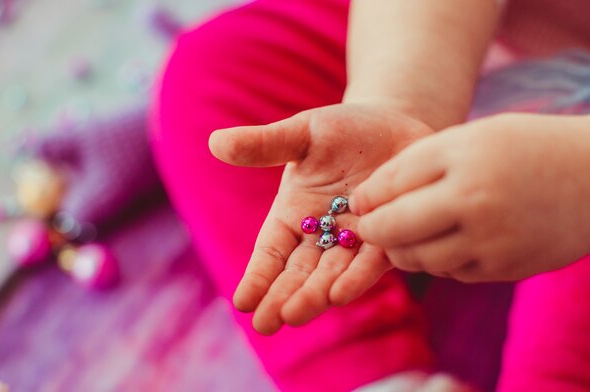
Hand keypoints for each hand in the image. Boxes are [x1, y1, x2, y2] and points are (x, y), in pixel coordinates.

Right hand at [209, 101, 432, 333]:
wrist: (394, 124)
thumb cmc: (342, 130)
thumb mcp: (301, 134)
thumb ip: (264, 145)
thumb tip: (215, 143)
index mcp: (293, 214)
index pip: (270, 251)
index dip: (257, 276)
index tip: (241, 302)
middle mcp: (321, 234)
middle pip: (299, 272)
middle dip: (283, 297)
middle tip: (266, 324)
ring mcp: (355, 239)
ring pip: (332, 274)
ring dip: (314, 295)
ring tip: (296, 314)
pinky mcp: (389, 236)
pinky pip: (372, 261)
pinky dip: (357, 277)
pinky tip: (340, 294)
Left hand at [351, 113, 589, 281]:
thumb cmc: (522, 148)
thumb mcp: (468, 139)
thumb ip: (414, 166)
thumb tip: (365, 202)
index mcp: (462, 164)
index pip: (390, 186)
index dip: (366, 198)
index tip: (359, 201)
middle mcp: (476, 206)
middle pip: (395, 231)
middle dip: (373, 231)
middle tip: (369, 226)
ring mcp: (493, 244)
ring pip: (419, 260)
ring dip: (402, 250)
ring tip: (404, 234)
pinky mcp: (506, 269)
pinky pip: (451, 273)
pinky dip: (437, 260)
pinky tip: (443, 242)